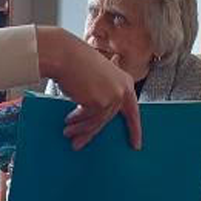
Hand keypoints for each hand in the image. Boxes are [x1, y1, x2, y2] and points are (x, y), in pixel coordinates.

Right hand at [36, 27, 141, 150]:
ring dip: (80, 129)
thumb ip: (102, 96)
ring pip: (97, 121)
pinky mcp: (101, 102)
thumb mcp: (96, 80)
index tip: (135, 144)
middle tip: (80, 143)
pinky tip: (68, 122)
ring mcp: (113, 97)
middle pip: (109, 118)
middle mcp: (123, 90)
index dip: (134, 129)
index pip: (133, 111)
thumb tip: (94, 119)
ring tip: (68, 133)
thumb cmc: (76, 64)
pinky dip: (77, 122)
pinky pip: (88, 119)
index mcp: (125, 82)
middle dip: (91, 132)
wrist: (65, 55)